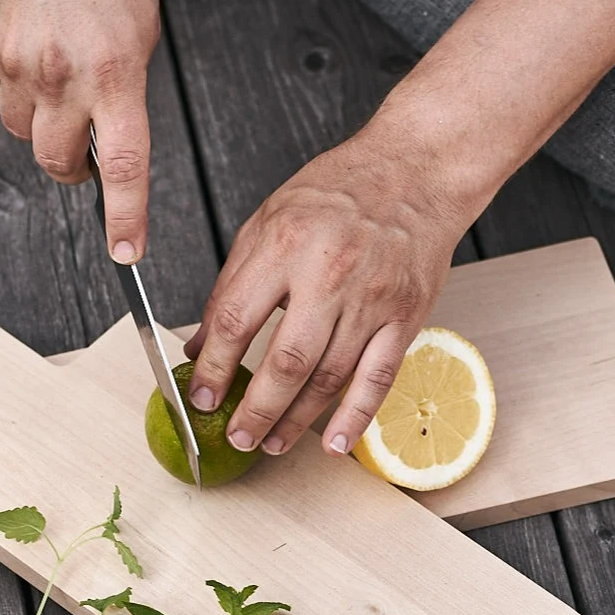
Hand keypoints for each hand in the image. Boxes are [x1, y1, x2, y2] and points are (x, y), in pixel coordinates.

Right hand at [0, 0, 160, 260]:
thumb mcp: (141, 16)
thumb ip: (125, 78)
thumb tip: (107, 123)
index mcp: (115, 69)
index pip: (123, 164)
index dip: (125, 216)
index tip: (126, 253)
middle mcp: (61, 73)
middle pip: (58, 162)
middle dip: (72, 167)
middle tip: (84, 150)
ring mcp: (14, 61)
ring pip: (23, 126)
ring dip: (40, 116)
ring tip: (56, 62)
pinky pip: (0, 81)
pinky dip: (16, 70)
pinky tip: (30, 24)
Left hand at [183, 138, 466, 457]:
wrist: (416, 172)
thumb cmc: (339, 192)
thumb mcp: (267, 220)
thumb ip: (231, 285)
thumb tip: (197, 345)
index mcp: (285, 246)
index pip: (236, 321)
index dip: (213, 367)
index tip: (200, 397)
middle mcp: (329, 275)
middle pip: (285, 362)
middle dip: (254, 409)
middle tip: (235, 437)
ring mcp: (372, 301)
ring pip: (329, 378)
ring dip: (295, 420)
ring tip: (270, 443)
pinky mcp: (405, 317)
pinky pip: (378, 379)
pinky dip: (355, 418)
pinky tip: (333, 443)